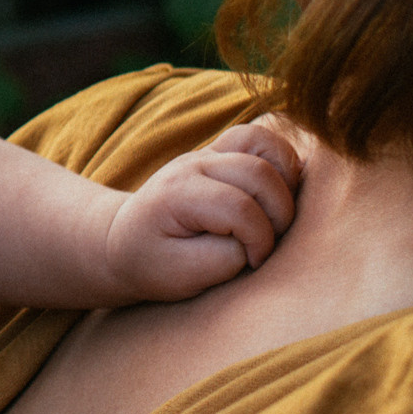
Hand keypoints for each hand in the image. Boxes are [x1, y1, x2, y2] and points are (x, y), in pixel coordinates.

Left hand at [104, 119, 303, 302]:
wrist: (126, 240)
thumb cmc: (153, 261)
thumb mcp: (182, 275)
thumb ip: (225, 257)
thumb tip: (260, 236)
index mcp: (177, 193)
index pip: (239, 208)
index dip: (260, 241)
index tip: (252, 263)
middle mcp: (192, 164)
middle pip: (258, 173)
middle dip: (279, 214)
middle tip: (267, 244)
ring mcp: (207, 153)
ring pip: (265, 144)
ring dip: (286, 181)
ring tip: (275, 215)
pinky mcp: (221, 152)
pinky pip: (261, 138)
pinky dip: (282, 161)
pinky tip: (277, 194)